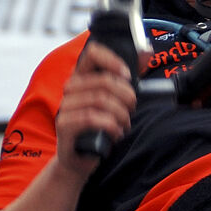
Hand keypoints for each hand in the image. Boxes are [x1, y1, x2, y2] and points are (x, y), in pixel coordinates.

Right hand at [53, 40, 136, 175]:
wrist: (82, 159)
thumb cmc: (100, 128)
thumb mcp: (116, 102)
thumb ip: (128, 78)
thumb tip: (146, 52)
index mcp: (82, 77)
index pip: (93, 53)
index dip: (113, 60)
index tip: (127, 76)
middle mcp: (71, 89)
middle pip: (104, 81)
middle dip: (126, 97)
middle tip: (131, 110)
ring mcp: (65, 106)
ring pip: (100, 100)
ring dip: (120, 114)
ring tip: (124, 125)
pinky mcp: (64, 124)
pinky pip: (92, 118)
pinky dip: (110, 126)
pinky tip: (116, 133)